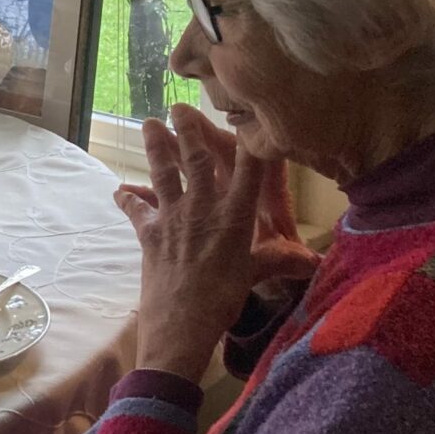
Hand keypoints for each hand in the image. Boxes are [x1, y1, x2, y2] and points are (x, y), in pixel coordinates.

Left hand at [114, 105, 301, 379]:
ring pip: (164, 174)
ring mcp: (173, 219)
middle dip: (190, 132)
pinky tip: (119, 189)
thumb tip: (314, 261)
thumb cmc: (222, 302)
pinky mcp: (149, 234)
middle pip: (197, 162)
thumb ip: (278, 261)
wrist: (178, 327)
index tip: (245, 114)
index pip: (248, 171)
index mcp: (234, 217)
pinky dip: (129, 198)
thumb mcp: (253, 277)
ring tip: (148, 125)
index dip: (248, 142)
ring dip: (155, 148)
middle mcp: (203, 210)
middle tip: (178, 106)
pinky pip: (137, 210)